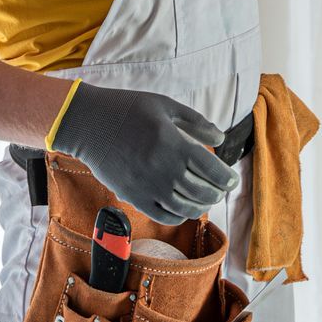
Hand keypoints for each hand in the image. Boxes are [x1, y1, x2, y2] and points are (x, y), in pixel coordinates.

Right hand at [49, 82, 238, 223]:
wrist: (89, 123)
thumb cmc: (129, 109)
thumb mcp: (166, 106)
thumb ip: (195, 123)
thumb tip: (220, 138)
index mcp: (173, 144)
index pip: (210, 169)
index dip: (226, 178)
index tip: (233, 180)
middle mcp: (163, 169)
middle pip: (200, 191)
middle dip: (216, 193)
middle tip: (222, 190)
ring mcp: (147, 186)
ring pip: (183, 207)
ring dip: (200, 206)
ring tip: (207, 200)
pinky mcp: (132, 197)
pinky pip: (161, 215)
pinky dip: (178, 216)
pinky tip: (184, 209)